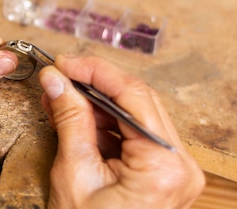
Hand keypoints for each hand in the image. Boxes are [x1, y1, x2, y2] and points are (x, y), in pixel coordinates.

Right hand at [38, 55, 204, 208]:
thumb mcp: (74, 173)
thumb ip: (70, 119)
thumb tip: (57, 80)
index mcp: (164, 165)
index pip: (132, 95)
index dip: (94, 71)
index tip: (64, 63)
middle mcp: (178, 162)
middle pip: (137, 100)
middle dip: (94, 83)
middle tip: (59, 75)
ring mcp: (173, 167)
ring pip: (134, 113)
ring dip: (95, 101)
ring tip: (60, 96)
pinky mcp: (161, 170)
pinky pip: (132, 132)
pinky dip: (103, 121)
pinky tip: (75, 115)